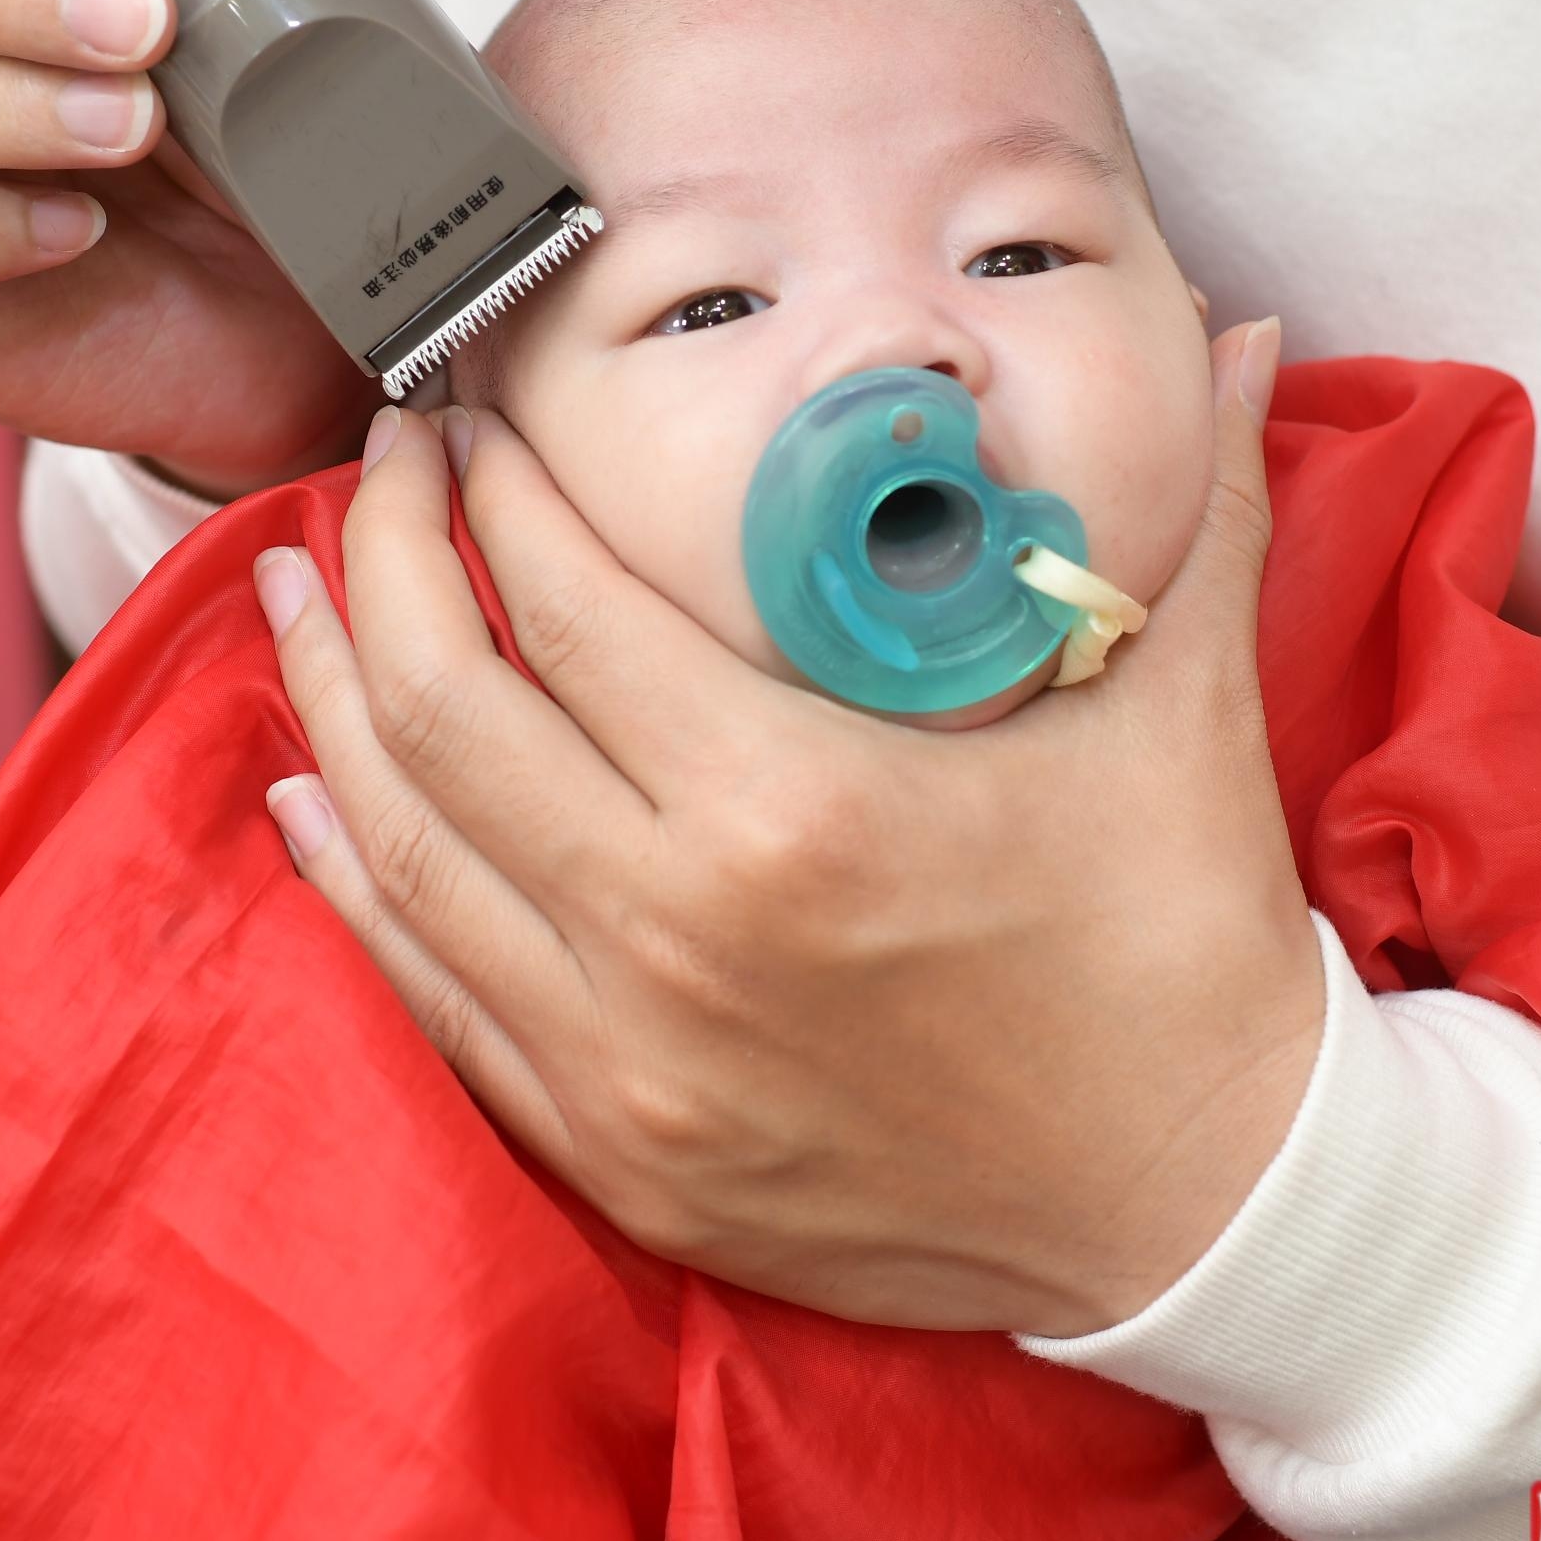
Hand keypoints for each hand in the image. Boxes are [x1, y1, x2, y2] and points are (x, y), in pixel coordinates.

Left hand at [255, 320, 1324, 1334]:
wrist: (1201, 1208)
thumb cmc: (1183, 951)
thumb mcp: (1187, 712)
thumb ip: (1197, 506)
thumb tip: (1245, 332)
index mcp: (795, 808)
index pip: (569, 610)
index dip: (492, 492)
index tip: (469, 413)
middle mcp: (677, 934)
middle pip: (447, 713)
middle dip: (381, 563)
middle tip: (374, 468)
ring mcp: (628, 1060)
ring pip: (402, 855)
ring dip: (329, 708)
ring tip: (295, 593)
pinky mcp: (615, 1151)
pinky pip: (430, 1000)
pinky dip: (350, 890)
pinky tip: (305, 800)